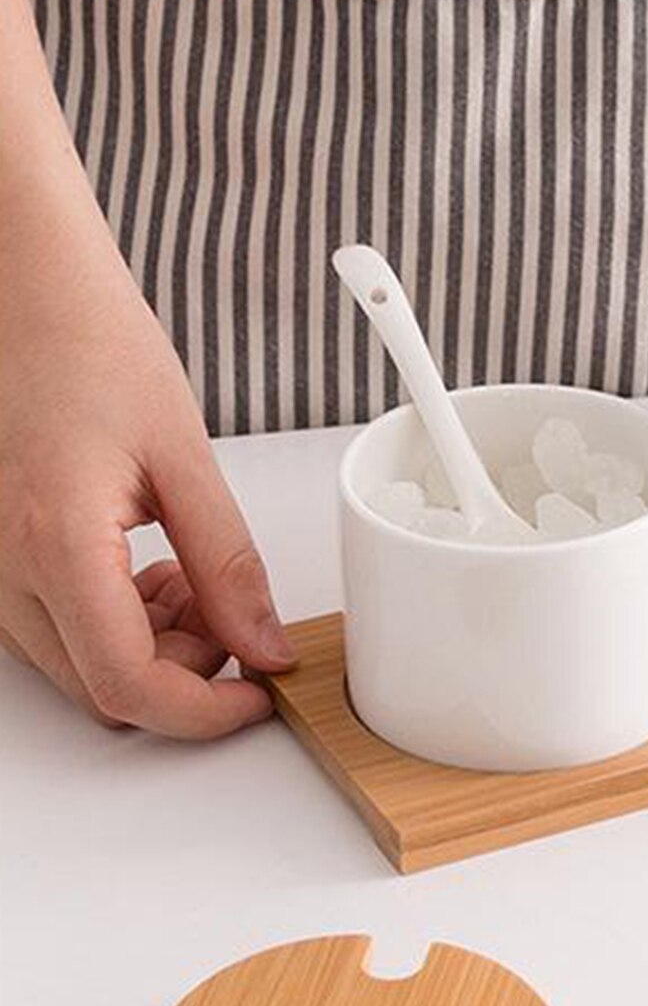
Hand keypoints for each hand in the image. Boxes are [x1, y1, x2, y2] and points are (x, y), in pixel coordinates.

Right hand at [0, 234, 294, 737]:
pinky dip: (117, 617)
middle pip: (103, 690)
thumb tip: (262, 643)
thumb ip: (227, 562)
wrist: (24, 295)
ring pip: (80, 664)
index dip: (204, 710)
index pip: (128, 685)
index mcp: (56, 545)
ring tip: (196, 573)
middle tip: (236, 612)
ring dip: (153, 644)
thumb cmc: (92, 349)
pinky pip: (58, 627)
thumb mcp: (184, 457)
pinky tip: (156, 565)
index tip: (260, 693)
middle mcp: (6, 572)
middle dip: (186, 671)